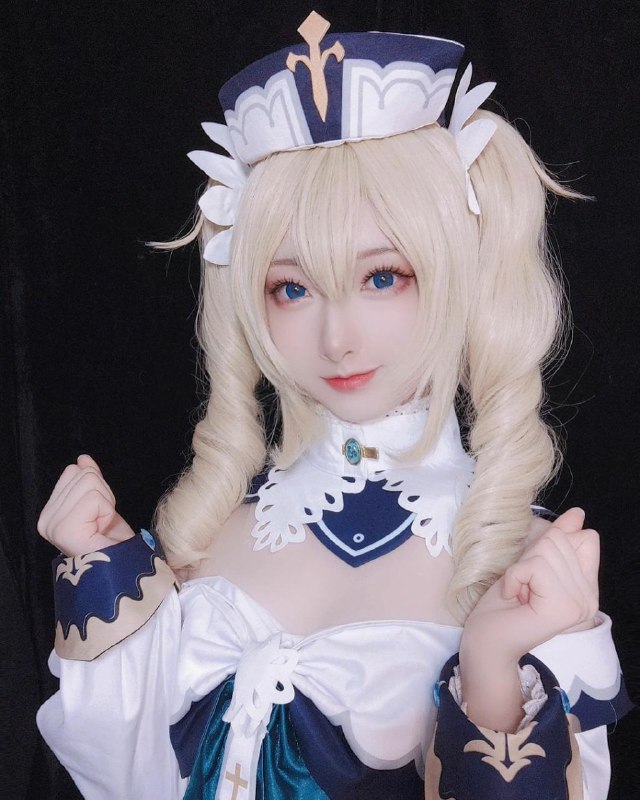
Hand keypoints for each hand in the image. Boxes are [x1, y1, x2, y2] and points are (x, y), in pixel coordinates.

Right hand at [38, 455, 134, 556]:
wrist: (126, 565)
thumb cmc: (113, 539)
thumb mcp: (102, 501)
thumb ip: (90, 479)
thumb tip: (82, 459)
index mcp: (49, 512)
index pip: (73, 471)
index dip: (96, 487)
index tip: (98, 513)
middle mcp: (45, 520)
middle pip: (83, 475)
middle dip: (103, 495)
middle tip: (103, 520)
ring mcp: (53, 526)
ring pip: (89, 483)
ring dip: (106, 503)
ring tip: (103, 525)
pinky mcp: (65, 529)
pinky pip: (94, 498)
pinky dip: (107, 510)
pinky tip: (103, 529)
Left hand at [463, 507, 599, 662]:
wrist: (485, 642)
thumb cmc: (502, 606)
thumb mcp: (530, 564)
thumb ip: (557, 541)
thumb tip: (578, 514)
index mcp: (587, 588)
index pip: (586, 538)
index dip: (552, 544)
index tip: (534, 574)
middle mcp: (590, 598)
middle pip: (561, 540)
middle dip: (531, 558)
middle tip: (524, 588)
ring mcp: (579, 604)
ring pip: (547, 549)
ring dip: (521, 568)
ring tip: (520, 594)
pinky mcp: (562, 608)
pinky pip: (535, 566)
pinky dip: (515, 576)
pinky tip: (515, 598)